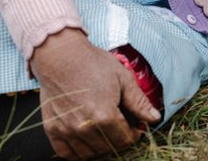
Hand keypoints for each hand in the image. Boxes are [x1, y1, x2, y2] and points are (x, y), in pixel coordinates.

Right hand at [30, 28, 159, 159]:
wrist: (61, 57)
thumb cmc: (93, 64)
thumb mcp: (123, 78)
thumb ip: (139, 102)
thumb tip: (155, 118)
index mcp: (105, 115)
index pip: (124, 139)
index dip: (134, 135)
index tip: (136, 128)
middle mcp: (84, 127)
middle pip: (107, 148)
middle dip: (119, 141)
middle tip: (122, 129)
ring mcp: (66, 130)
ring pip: (88, 154)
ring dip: (100, 148)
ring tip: (106, 134)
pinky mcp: (52, 129)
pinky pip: (66, 153)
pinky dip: (78, 153)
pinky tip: (86, 141)